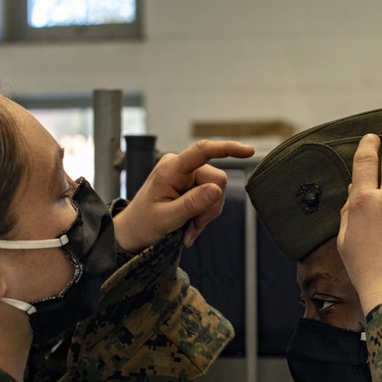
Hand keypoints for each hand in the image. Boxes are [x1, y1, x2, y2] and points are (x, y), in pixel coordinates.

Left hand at [113, 139, 254, 251]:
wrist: (133, 232)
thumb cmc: (143, 223)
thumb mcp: (167, 218)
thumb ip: (192, 204)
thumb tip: (216, 190)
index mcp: (171, 168)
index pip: (202, 151)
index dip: (227, 149)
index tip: (248, 151)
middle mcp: (181, 167)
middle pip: (217, 180)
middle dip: (210, 207)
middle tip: (193, 226)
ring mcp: (187, 176)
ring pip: (217, 192)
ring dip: (206, 214)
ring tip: (188, 228)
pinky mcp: (191, 186)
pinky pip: (211, 199)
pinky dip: (204, 216)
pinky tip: (190, 227)